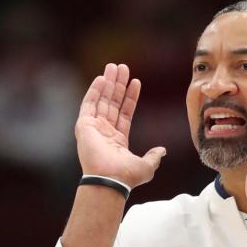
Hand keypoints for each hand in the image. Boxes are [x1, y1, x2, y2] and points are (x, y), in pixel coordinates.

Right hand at [75, 62, 165, 187]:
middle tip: (123, 67)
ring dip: (107, 83)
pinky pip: (88, 104)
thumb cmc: (127, 176)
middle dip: (118, 85)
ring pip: (102, 100)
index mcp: (118, 140)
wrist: (110, 179)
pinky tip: (101, 78)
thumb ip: (154, 156)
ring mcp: (94, 128)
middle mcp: (105, 132)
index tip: (136, 82)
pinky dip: (94, 91)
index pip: (125, 113)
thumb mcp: (147, 166)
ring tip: (114, 66)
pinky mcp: (84, 126)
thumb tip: (163, 150)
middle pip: (113, 103)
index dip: (131, 97)